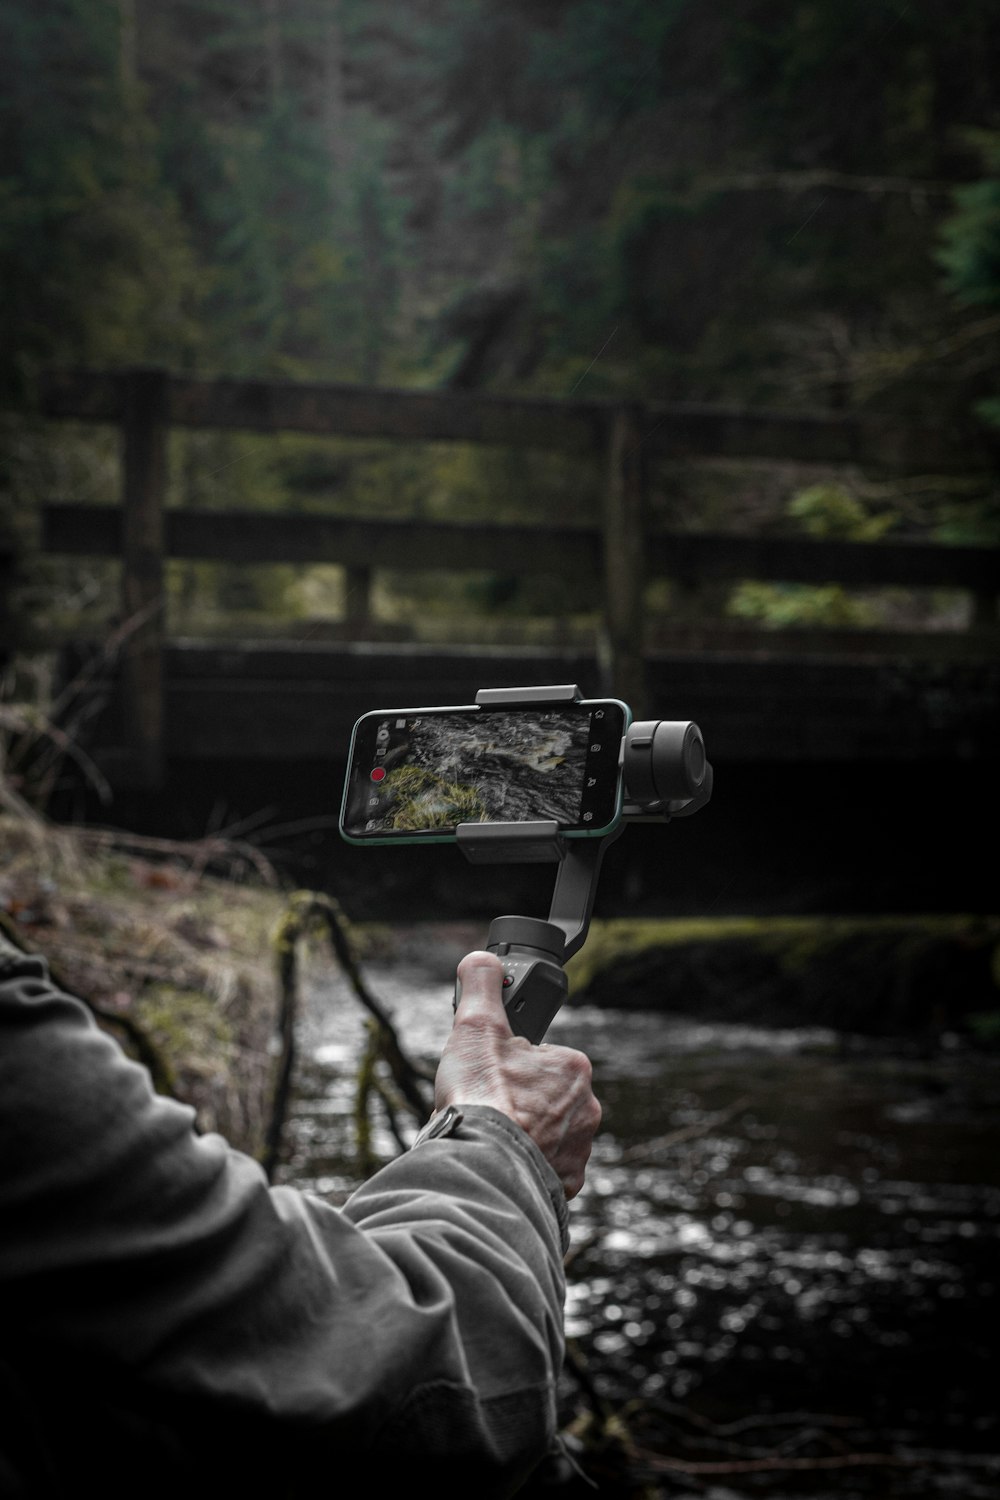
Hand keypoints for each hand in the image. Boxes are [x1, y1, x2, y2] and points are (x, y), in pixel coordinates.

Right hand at [433, 951, 600, 1198]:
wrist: (482, 1163)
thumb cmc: (482, 1095)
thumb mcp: (476, 1025)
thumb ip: (482, 985)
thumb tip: (481, 961)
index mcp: (573, 1068)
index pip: (539, 1058)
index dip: (509, 1065)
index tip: (490, 1076)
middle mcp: (587, 1108)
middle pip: (543, 1097)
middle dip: (517, 1100)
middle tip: (487, 1105)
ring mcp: (579, 1148)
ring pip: (546, 1133)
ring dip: (523, 1132)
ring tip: (492, 1134)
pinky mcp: (567, 1182)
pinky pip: (546, 1167)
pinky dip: (527, 1164)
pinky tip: (504, 1159)